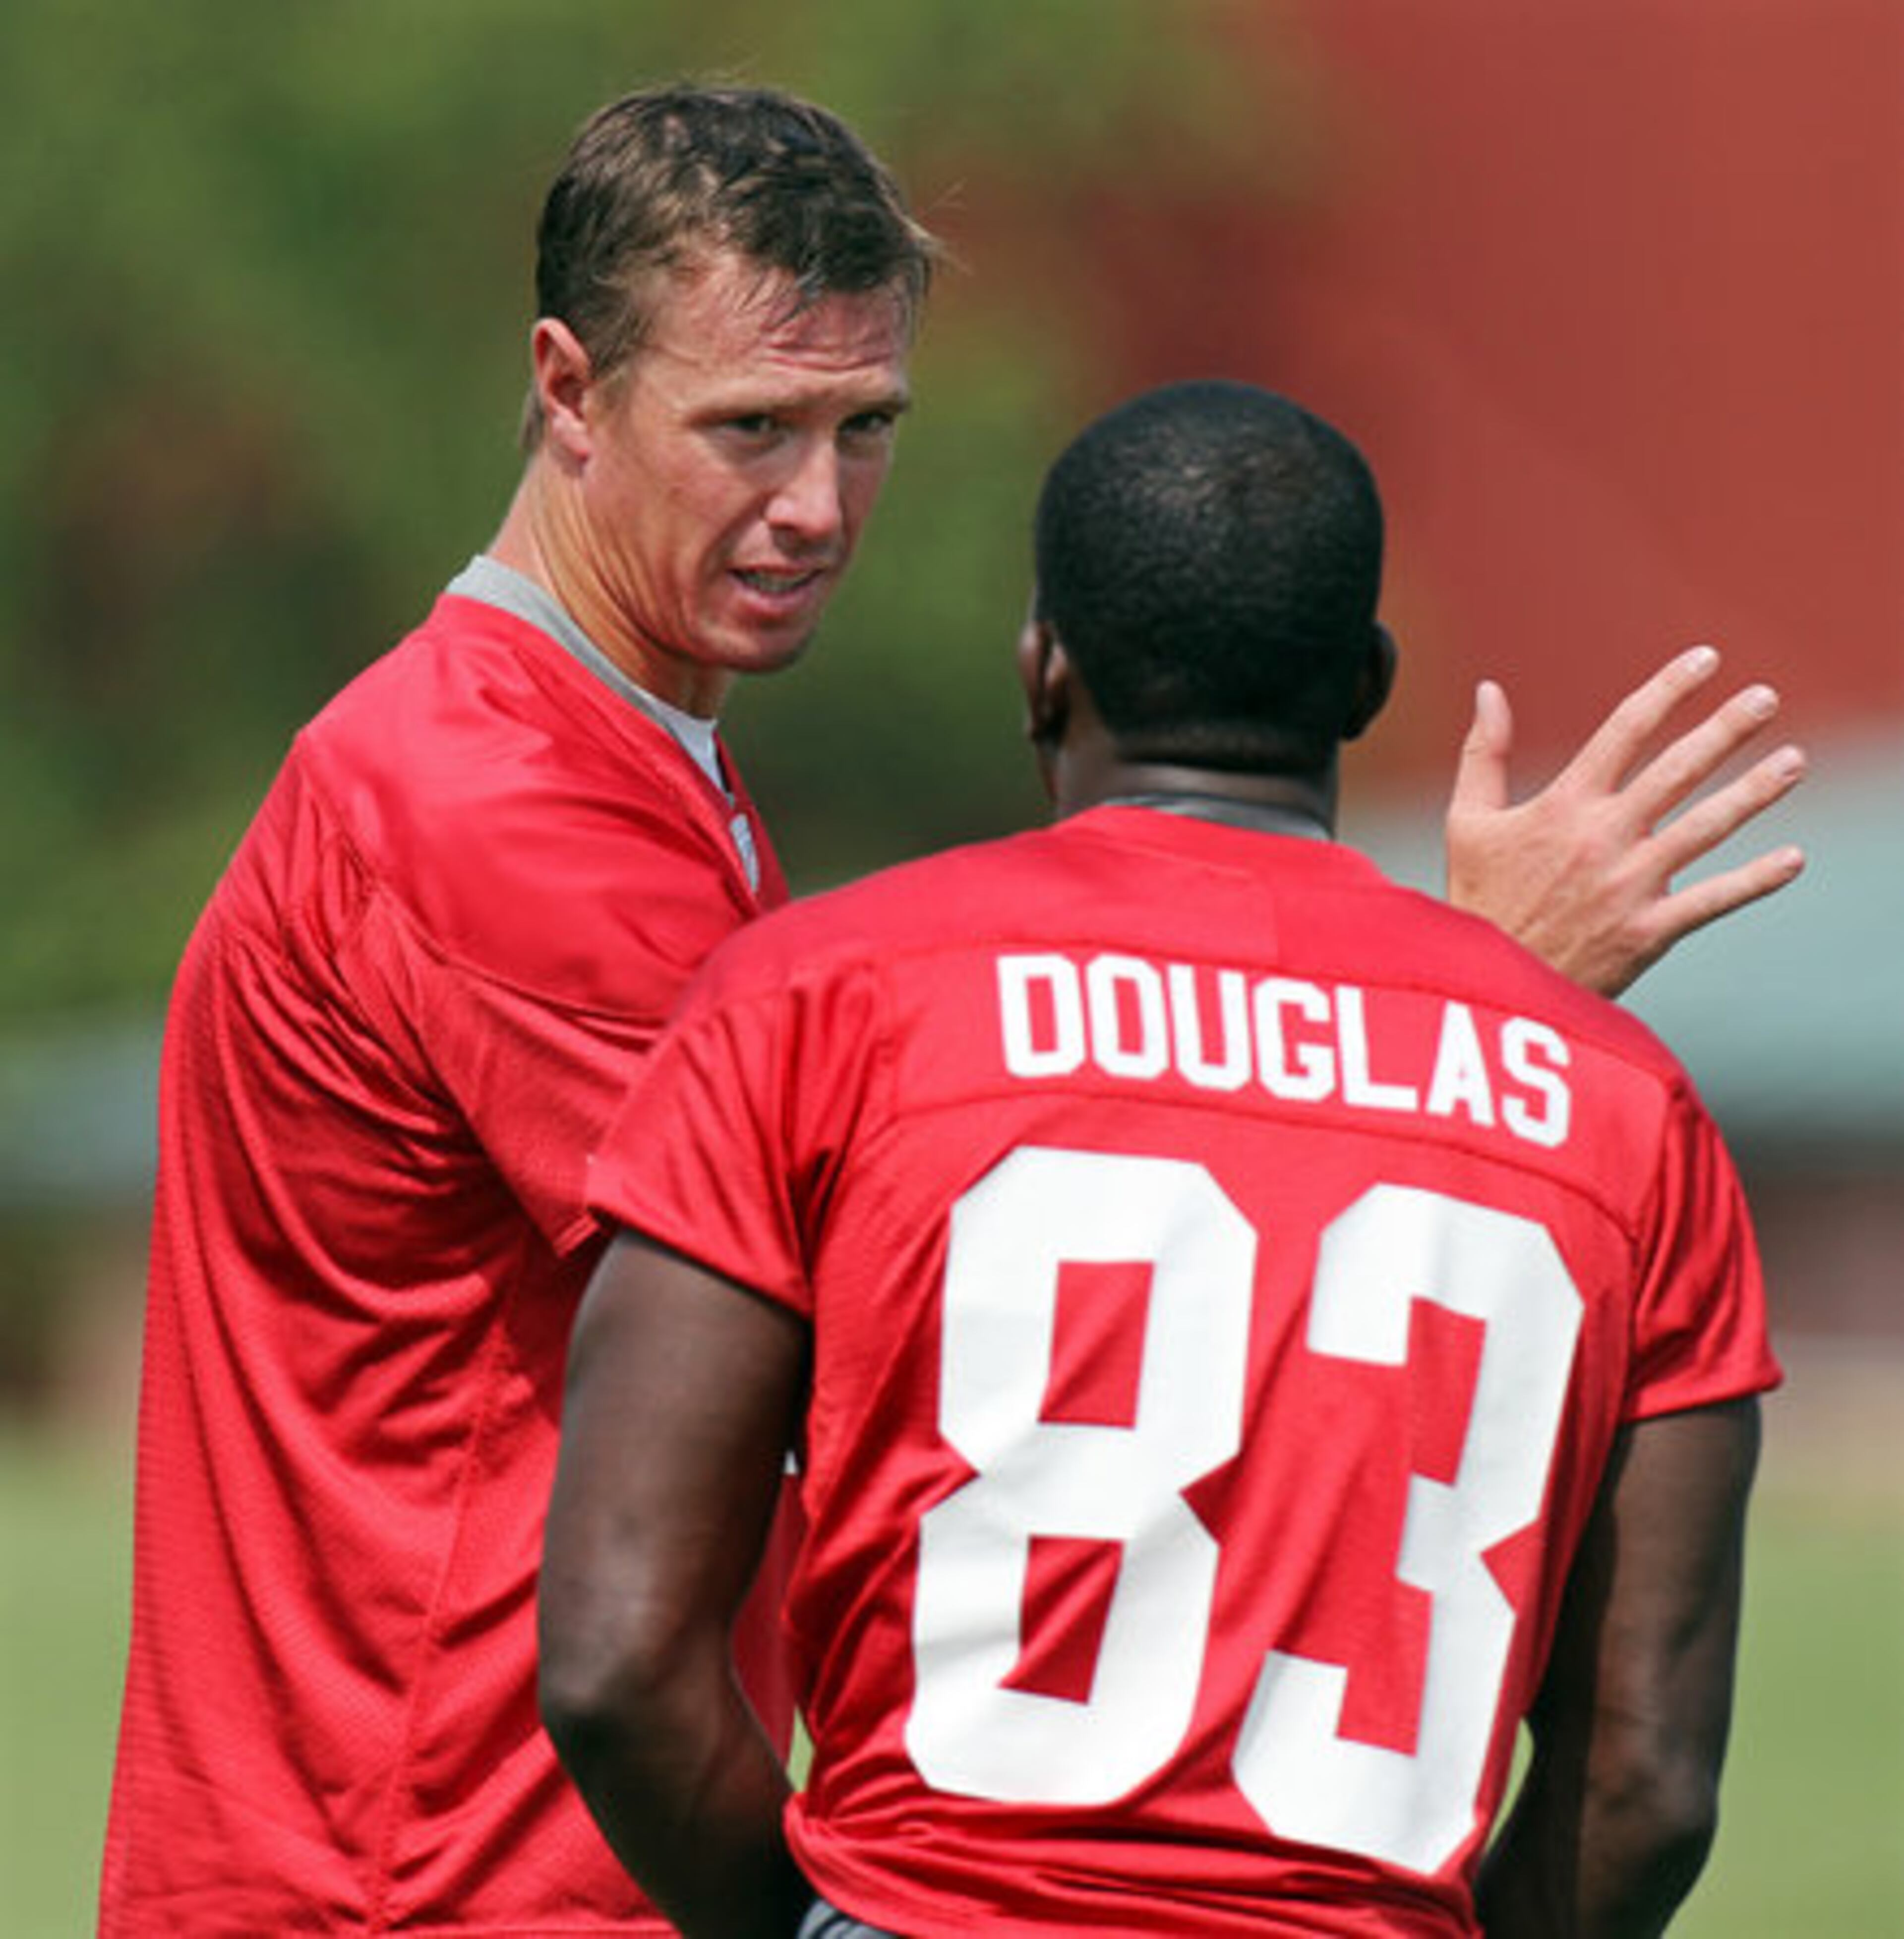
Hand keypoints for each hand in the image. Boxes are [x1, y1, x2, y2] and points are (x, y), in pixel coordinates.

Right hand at [1445, 646, 1805, 996]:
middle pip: (1676, 769)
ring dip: (1754, 791)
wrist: (1489, 984)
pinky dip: (1755, 880)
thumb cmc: (1479, 899)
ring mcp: (1629, 884)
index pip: (1625, 730)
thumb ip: (1483, 753)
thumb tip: (1489, 690)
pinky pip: (1712, 900)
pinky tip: (1793, 859)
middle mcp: (1602, 837)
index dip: (1668, 689)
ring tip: (1794, 760)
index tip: (1705, 660)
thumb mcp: (1467, 821)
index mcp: (1563, 805)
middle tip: (1765, 699)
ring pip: (1705, 826)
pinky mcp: (1648, 931)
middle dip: (1726, 729)